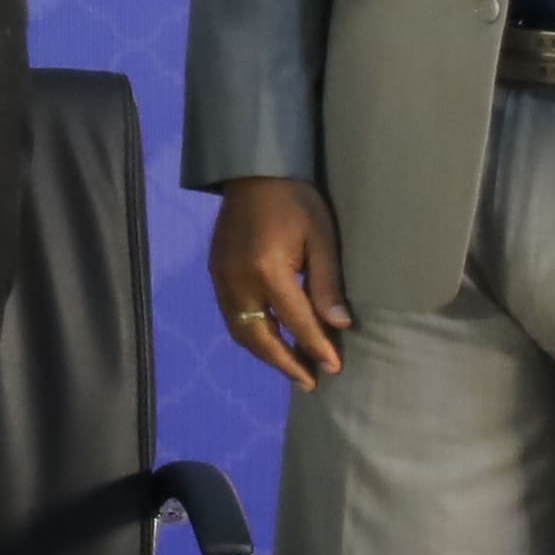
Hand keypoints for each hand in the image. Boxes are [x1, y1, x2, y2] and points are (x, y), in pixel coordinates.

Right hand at [207, 174, 351, 385]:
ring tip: (290, 365)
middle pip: (260, 337)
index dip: (316, 348)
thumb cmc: (296, 201)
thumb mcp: (322, 238)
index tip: (334, 369)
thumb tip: (339, 325)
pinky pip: (231, 317)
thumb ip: (327, 284)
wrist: (252, 172)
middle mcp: (238, 281)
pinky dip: (251, 335)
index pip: (296, 322)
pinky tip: (269, 339)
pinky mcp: (215, 274)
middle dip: (285, 363)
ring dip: (265, 353)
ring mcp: (221, 279)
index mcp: (268, 271)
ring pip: (240, 332)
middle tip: (309, 381)